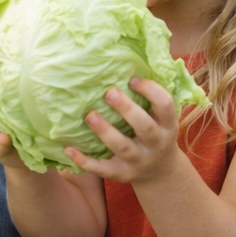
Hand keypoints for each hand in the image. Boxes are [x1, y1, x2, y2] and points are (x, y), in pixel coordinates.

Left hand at [65, 76, 179, 181]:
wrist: (161, 172)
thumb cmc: (155, 133)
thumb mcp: (162, 118)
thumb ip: (150, 97)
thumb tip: (131, 62)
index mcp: (168, 125)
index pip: (166, 106)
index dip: (152, 91)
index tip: (132, 79)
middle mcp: (156, 144)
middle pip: (145, 127)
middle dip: (127, 110)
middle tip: (109, 92)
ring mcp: (139, 161)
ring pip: (122, 147)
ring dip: (105, 131)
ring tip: (89, 116)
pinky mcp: (121, 174)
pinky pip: (102, 168)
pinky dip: (84, 160)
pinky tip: (68, 149)